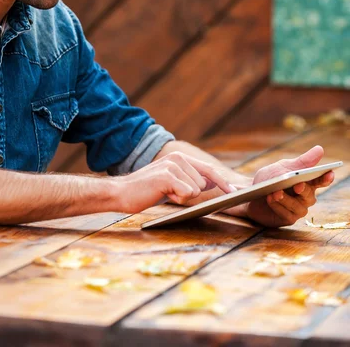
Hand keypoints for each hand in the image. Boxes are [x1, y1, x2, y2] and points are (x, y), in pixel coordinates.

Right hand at [114, 151, 232, 213]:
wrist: (121, 193)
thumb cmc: (146, 191)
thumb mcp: (171, 183)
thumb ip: (189, 180)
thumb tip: (213, 183)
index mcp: (180, 158)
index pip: (208, 169)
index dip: (222, 181)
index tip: (234, 191)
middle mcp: (178, 158)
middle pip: (204, 183)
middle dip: (190, 194)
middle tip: (170, 193)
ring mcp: (173, 165)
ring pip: (196, 190)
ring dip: (182, 197)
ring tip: (164, 193)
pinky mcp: (167, 176)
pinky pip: (187, 193)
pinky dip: (177, 198)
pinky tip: (162, 194)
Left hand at [237, 145, 333, 226]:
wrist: (251, 193)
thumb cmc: (270, 179)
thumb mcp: (282, 167)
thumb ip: (301, 162)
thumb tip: (320, 149)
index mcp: (307, 182)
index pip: (321, 181)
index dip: (326, 178)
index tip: (329, 173)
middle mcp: (305, 197)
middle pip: (310, 196)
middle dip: (304, 190)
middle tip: (298, 185)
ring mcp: (297, 209)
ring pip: (298, 207)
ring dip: (286, 199)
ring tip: (275, 192)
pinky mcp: (287, 218)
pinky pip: (286, 214)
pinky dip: (278, 206)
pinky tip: (270, 199)